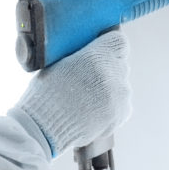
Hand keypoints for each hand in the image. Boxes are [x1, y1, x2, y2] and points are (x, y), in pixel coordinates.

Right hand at [14, 29, 131, 155]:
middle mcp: (115, 73)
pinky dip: (110, 107)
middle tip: (87, 80)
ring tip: (86, 100)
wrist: (46, 127)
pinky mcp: (122, 113)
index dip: (109, 46)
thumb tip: (90, 51)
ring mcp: (121, 95)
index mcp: (98, 55)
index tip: (101, 51)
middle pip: (119, 64)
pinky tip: (92, 111)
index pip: (119, 41)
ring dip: (108, 89)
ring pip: (120, 85)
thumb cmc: (46, 94)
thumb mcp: (59, 62)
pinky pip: (121, 104)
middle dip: (106, 69)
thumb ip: (82, 54)